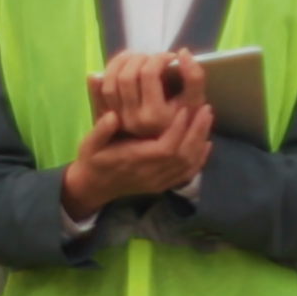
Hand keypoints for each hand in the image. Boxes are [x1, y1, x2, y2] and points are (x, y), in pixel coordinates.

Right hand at [62, 102, 212, 219]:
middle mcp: (150, 174)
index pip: (164, 149)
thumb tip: (112, 115)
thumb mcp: (89, 143)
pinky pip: (187, 174)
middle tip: (205, 108)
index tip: (184, 109)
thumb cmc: (92, 160)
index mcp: (134, 161)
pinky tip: (206, 143)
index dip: (177, 129)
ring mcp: (158, 182)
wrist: (93, 187)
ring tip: (207, 118)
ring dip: (200, 141)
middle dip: (196, 131)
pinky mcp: (163, 185)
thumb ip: (100, 130)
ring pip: (188, 164)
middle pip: (183, 156)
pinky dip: (200, 159)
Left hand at [87, 47, 205, 138]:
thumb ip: (194, 77)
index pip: (149, 73)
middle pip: (127, 75)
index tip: (170, 57)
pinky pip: (99, 91)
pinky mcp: (107, 118)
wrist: (162, 148)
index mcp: (154, 115)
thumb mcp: (194, 103)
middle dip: (139, 58)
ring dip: (121, 62)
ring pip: (110, 81)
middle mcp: (132, 118)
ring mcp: (117, 118)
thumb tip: (183, 52)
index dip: (159, 58)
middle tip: (152, 57)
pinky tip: (119, 66)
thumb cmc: (182, 122)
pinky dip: (105, 74)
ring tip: (136, 57)